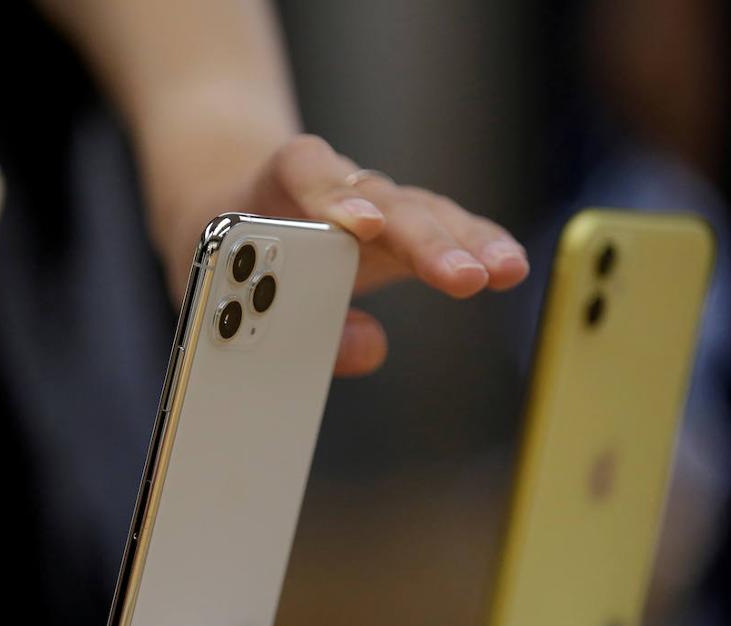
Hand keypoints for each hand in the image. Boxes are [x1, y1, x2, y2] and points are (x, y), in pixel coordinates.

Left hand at [163, 135, 528, 376]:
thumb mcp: (225, 288)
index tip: (362, 227)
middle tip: (460, 277)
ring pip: (421, 211)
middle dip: (422, 240)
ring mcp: (374, 198)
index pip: (305, 172)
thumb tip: (368, 347)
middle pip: (382, 200)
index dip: (334, 196)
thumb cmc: (229, 253)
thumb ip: (281, 319)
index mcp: (274, 185)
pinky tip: (506, 267)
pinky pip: (441, 223)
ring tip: (502, 272)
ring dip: (463, 243)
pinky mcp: (399, 218)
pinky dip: (474, 242)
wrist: (230, 206)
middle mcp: (334, 184)